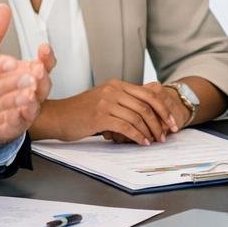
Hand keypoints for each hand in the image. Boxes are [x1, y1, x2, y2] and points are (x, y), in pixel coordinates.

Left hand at [0, 4, 51, 150]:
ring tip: (29, 91)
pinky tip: (19, 109)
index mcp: (25, 71)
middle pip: (45, 83)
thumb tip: (1, 8)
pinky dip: (21, 115)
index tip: (43, 47)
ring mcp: (24, 107)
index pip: (44, 62)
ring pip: (36, 102)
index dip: (47, 56)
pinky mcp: (14, 123)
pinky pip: (21, 120)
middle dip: (42, 76)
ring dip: (34, 96)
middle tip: (37, 69)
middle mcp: (29, 89)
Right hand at [55, 79, 180, 144]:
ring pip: (138, 116)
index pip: (148, 94)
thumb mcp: (103, 100)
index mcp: (116, 84)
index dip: (163, 108)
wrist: (56, 117)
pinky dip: (138, 136)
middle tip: (168, 133)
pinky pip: (127, 127)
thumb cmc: (79, 112)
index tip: (171, 122)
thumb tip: (144, 113)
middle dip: (161, 120)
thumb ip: (121, 102)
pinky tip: (143, 142)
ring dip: (150, 131)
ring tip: (155, 141)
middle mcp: (113, 90)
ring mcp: (107, 102)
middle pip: (147, 105)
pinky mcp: (101, 116)